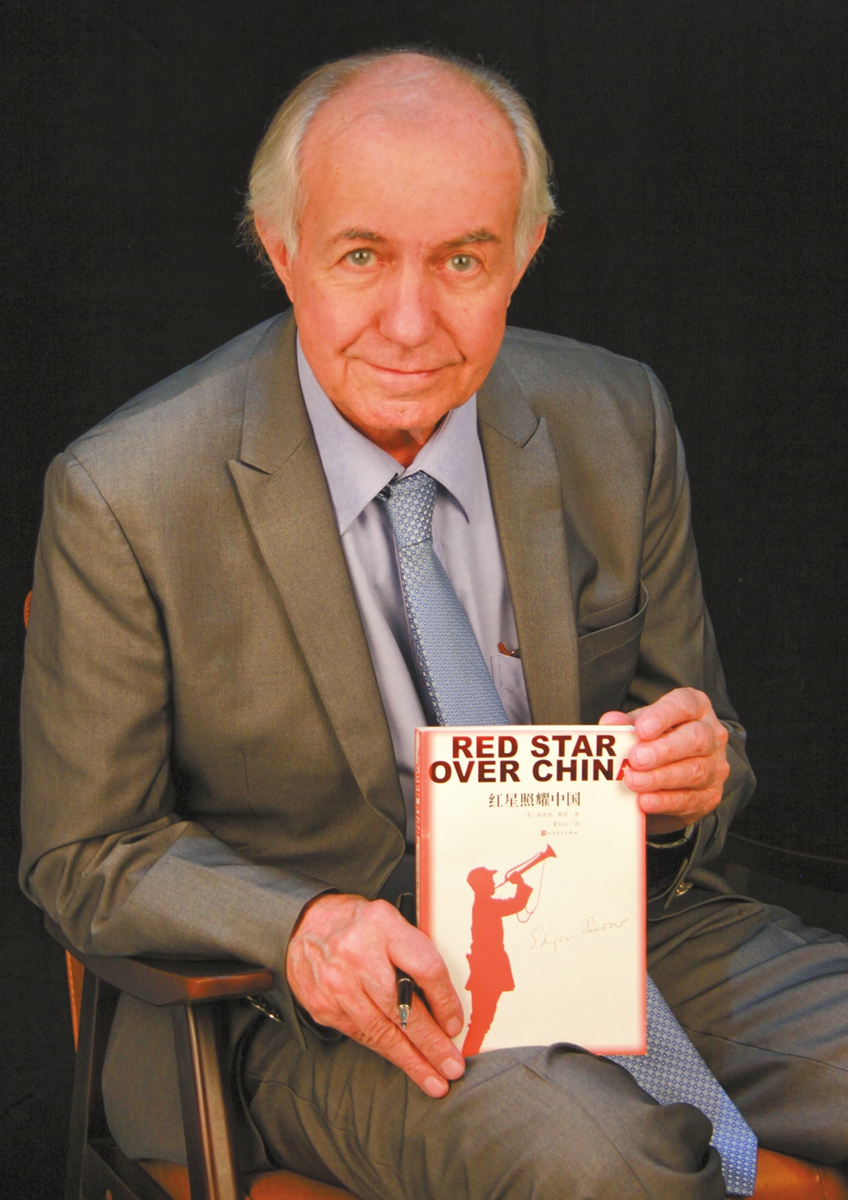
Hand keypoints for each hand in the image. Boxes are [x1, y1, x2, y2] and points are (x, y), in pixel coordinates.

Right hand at [286, 893, 465, 1096]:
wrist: (304, 925)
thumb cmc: (357, 924)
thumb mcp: (391, 921)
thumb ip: (415, 953)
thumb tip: (444, 1002)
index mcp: (383, 926)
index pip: (426, 969)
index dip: (446, 1002)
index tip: (455, 1025)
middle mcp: (358, 955)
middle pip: (404, 1009)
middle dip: (432, 1045)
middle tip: (452, 1066)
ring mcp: (338, 984)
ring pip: (382, 1032)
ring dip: (411, 1060)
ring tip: (433, 1079)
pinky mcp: (325, 1007)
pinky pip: (362, 1035)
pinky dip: (385, 1050)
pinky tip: (403, 1061)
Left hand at [600, 687, 729, 834]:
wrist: (675, 775)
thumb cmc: (657, 741)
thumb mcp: (641, 727)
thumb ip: (626, 724)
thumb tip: (610, 721)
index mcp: (696, 708)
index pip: (684, 705)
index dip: (662, 716)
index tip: (641, 729)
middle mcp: (712, 734)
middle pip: (695, 739)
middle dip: (663, 750)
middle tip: (636, 759)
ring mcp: (715, 766)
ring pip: (694, 771)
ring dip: (660, 778)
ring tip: (634, 781)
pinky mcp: (710, 795)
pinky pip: (690, 799)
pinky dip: (665, 801)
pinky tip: (646, 801)